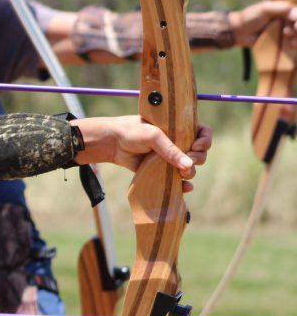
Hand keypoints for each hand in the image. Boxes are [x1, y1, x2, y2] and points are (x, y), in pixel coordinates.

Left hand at [73, 116, 212, 189]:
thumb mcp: (152, 136)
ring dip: (191, 172)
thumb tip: (189, 166)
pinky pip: (177, 179)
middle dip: (199, 158)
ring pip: (190, 167)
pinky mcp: (161, 170)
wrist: (111, 143)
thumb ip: (170, 150)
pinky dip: (184, 184)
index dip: (205, 140)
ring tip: (183, 174)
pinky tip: (185, 188)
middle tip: (190, 161)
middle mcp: (177, 141)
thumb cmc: (131, 132)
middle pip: (199, 152)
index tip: (197, 146)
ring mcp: (170, 157)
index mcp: (178, 127)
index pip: (202, 131)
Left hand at [228, 0, 296, 47]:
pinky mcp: (281, 42)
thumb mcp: (265, 9)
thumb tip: (296, 15)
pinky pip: (294, 44)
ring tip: (286, 34)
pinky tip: (290, 43)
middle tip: (292, 29)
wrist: (239, 32)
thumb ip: (281, 8)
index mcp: (284, 10)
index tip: (294, 22)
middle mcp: (287, 20)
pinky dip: (296, 44)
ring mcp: (285, 32)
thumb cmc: (250, 17)